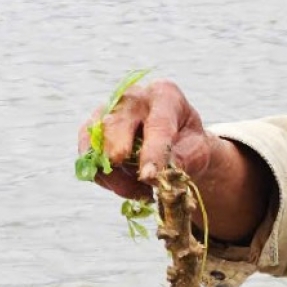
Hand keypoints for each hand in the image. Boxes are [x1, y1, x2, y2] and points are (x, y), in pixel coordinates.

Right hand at [77, 80, 216, 202]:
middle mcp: (131, 98)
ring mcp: (106, 111)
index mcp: (164, 95)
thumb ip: (182, 160)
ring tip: (142, 191)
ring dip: (115, 176)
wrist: (176, 142)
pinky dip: (105, 179)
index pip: (157, 124)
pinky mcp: (91, 131)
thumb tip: (156, 177)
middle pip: (116, 126)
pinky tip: (128, 188)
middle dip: (120, 157)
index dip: (153, 152)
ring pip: (96, 144)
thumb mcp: (198, 150)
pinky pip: (87, 158)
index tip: (150, 176)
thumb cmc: (188, 143)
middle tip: (138, 181)